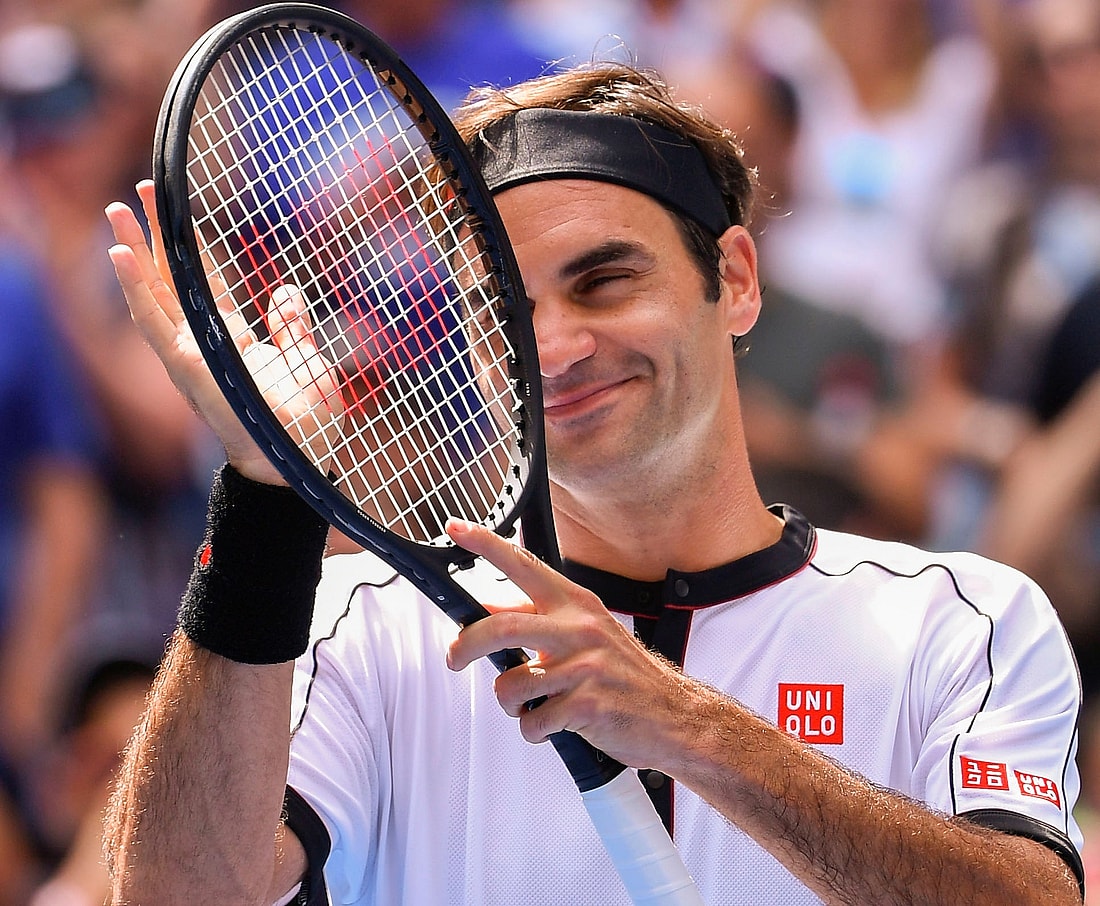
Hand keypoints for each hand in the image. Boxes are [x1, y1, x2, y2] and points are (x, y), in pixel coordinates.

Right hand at [106, 181, 344, 483]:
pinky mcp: (187, 368)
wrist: (301, 462)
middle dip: (153, 240)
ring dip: (133, 253)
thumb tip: (285, 290)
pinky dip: (136, 288)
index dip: (190, 251)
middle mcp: (203, 348)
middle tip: (137, 195)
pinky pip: (155, 323)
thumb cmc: (305, 423)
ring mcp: (191, 358)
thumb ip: (292, 328)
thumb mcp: (305, 363)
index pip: (204, 286)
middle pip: (170, 284)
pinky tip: (120, 255)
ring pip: (153, 296)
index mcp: (229, 343)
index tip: (179, 215)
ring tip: (116, 212)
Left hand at [444, 520, 689, 769]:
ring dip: (511, 705)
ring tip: (533, 706)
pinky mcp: (588, 704)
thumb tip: (487, 612)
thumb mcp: (587, 635)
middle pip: (501, 627)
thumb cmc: (626, 677)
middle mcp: (579, 629)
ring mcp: (585, 666)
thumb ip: (542, 621)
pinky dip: (535, 731)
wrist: (675, 716)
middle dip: (465, 646)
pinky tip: (557, 726)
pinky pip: (533, 722)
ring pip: (510, 684)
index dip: (486, 544)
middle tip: (454, 658)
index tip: (456, 528)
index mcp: (577, 604)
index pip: (524, 565)